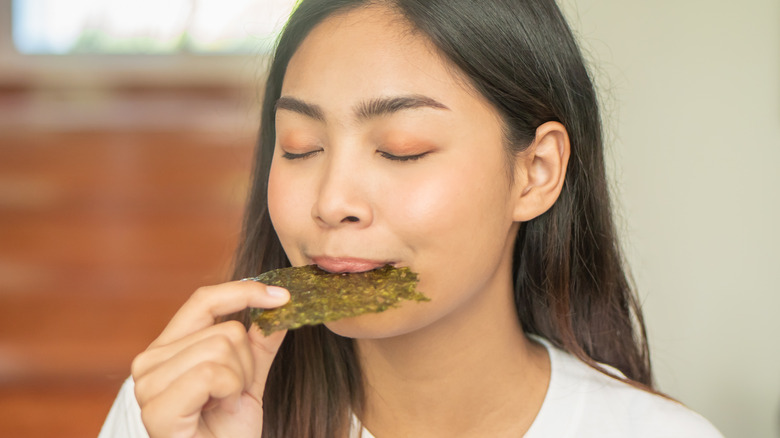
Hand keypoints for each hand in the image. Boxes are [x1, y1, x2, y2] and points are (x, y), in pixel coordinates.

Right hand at [131, 280, 288, 437]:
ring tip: (223, 407)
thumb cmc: (227, 434)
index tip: (284, 296)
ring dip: (239, 382)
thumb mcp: (249, 381)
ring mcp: (147, 385)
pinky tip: (218, 414)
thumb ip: (259, 344)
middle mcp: (149, 361)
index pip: (203, 300)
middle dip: (247, 364)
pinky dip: (229, 393)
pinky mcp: (156, 408)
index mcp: (167, 349)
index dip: (244, 291)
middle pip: (225, 330)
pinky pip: (212, 373)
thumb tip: (281, 305)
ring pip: (221, 348)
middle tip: (233, 396)